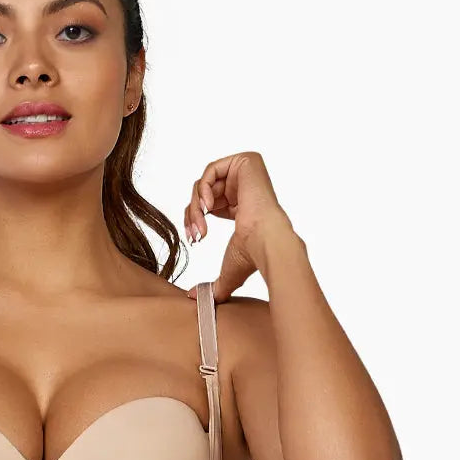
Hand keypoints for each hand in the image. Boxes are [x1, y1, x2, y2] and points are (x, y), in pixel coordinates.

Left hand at [183, 150, 292, 300]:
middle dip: (193, 215)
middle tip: (195, 235)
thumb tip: (195, 299)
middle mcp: (244, 187)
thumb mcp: (227, 269)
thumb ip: (213, 283)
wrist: (266, 242)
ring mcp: (246, 172)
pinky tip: (207, 207)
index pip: (206, 205)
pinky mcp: (246, 161)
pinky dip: (203, 189)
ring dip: (196, 207)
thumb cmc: (252, 254)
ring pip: (204, 183)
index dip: (195, 220)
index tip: (195, 239)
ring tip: (201, 226)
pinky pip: (211, 170)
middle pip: (203, 193)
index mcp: (241, 205)